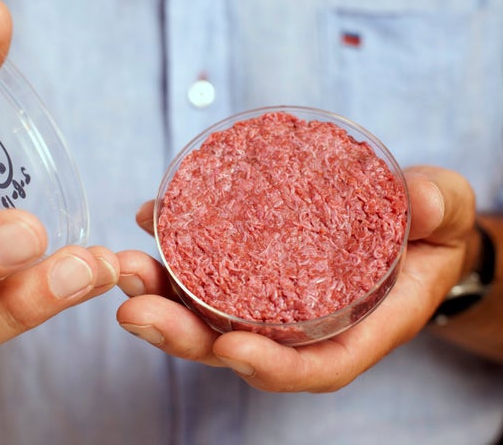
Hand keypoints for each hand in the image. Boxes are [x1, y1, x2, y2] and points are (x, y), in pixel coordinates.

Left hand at [116, 166, 475, 391]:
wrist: (408, 220)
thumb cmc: (430, 229)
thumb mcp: (445, 214)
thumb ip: (438, 209)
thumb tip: (423, 203)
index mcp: (356, 327)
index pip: (311, 366)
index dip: (270, 366)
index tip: (229, 349)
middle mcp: (304, 324)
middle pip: (237, 347)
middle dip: (183, 336)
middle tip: (135, 309)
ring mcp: (271, 299)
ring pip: (208, 315)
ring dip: (159, 297)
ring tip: (125, 269)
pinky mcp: (252, 269)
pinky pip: (205, 272)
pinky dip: (172, 253)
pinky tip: (148, 222)